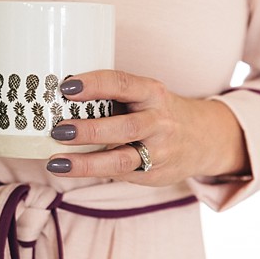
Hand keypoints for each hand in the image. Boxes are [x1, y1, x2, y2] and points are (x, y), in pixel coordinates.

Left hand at [44, 70, 248, 185]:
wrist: (203, 138)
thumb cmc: (158, 111)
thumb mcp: (144, 96)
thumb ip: (113, 98)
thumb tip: (59, 101)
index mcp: (152, 93)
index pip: (122, 84)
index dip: (94, 84)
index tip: (66, 87)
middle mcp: (159, 122)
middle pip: (123, 127)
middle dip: (88, 131)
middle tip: (57, 130)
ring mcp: (159, 151)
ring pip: (120, 160)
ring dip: (85, 163)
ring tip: (56, 163)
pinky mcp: (155, 174)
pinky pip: (121, 174)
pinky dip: (94, 171)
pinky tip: (72, 169)